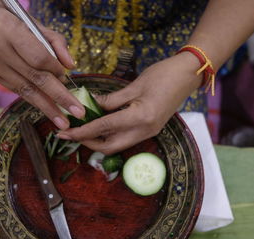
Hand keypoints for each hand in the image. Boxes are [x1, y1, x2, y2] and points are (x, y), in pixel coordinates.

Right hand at [0, 0, 84, 128]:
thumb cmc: (16, 20)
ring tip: (63, 122)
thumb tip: (70, 66)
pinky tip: (48, 109)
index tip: (67, 77)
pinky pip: (18, 90)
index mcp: (10, 31)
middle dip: (59, 97)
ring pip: (25, 90)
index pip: (38, 57)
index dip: (55, 69)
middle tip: (78, 113)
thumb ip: (57, 43)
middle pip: (34, 78)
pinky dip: (35, 99)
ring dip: (47, 107)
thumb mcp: (37, 24)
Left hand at [57, 52, 202, 153]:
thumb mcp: (134, 86)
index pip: (103, 128)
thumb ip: (111, 99)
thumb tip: (90, 106)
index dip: (82, 132)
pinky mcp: (150, 130)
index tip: (65, 133)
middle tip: (72, 133)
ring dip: (98, 141)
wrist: (188, 75)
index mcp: (140, 118)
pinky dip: (110, 136)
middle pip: (109, 147)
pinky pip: (126, 139)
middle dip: (88, 143)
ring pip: (117, 145)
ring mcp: (149, 132)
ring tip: (82, 130)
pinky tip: (100, 126)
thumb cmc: (163, 75)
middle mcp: (144, 131)